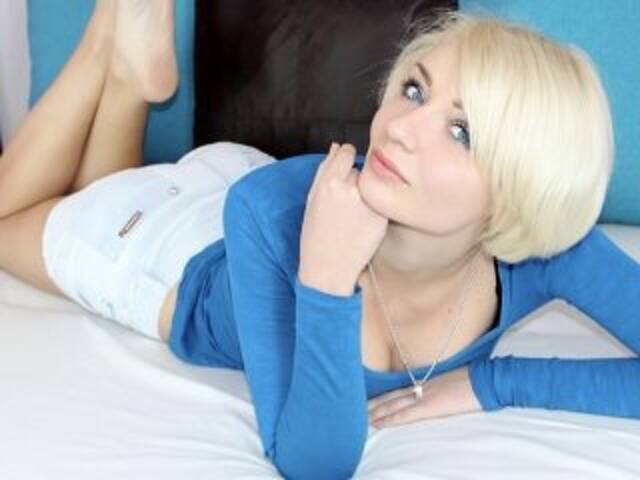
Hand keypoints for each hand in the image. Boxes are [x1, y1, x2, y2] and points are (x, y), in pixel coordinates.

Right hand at [298, 143, 388, 295]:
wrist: (328, 268)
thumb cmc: (316, 235)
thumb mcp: (312, 199)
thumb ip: (324, 170)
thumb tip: (338, 146)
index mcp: (328, 182)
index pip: (347, 151)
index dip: (345, 161)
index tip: (344, 172)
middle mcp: (350, 189)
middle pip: (361, 168)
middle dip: (356, 179)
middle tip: (346, 201)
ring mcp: (369, 204)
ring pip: (373, 185)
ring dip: (367, 193)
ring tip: (354, 215)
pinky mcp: (382, 217)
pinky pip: (382, 201)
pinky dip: (376, 208)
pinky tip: (363, 224)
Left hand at [367, 366, 481, 427]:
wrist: (485, 380)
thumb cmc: (475, 381)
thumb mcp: (454, 382)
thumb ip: (441, 388)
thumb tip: (437, 395)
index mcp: (429, 382)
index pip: (402, 390)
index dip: (386, 396)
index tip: (373, 401)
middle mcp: (423, 387)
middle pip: (394, 396)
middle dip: (376, 403)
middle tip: (360, 409)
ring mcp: (425, 396)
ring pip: (395, 405)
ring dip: (379, 412)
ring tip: (365, 418)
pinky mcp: (431, 406)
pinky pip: (407, 414)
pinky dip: (392, 419)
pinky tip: (381, 423)